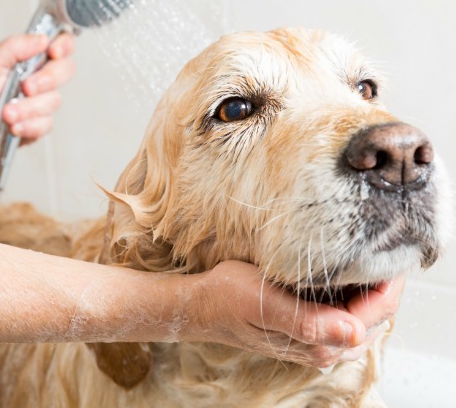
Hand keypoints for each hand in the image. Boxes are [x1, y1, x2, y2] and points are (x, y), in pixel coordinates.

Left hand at [0, 33, 74, 155]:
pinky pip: (46, 123)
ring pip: (53, 101)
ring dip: (28, 108)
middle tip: (26, 86)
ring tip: (6, 112)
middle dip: (47, 79)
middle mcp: (43, 78)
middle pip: (66, 70)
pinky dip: (28, 125)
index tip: (53, 52)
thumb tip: (41, 38)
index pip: (62, 44)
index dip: (64, 45)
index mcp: (33, 58)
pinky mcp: (42, 124)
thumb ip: (14, 47)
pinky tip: (13, 125)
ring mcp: (44, 101)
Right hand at [183, 260, 402, 367]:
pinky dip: (354, 297)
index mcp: (316, 342)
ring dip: (371, 293)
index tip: (395, 254)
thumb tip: (355, 334)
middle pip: (373, 319)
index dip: (389, 286)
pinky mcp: (306, 331)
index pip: (373, 315)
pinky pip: (344, 317)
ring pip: (361, 318)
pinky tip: (349, 277)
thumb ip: (309, 323)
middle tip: (387, 252)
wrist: (205, 305)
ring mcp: (314, 341)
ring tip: (373, 261)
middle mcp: (321, 348)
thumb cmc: (230, 297)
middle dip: (384, 288)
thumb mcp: (265, 303)